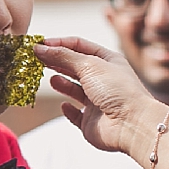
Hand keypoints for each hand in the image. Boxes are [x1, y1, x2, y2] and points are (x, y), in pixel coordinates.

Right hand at [33, 36, 163, 163]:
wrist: (132, 124)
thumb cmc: (117, 90)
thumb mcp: (88, 65)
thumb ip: (62, 56)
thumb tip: (39, 49)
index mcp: (107, 61)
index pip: (79, 46)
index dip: (59, 44)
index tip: (39, 45)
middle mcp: (103, 80)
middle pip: (75, 66)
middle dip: (57, 62)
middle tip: (37, 59)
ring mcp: (98, 101)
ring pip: (75, 89)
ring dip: (62, 83)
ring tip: (52, 80)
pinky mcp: (91, 121)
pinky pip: (76, 114)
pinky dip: (69, 109)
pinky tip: (65, 105)